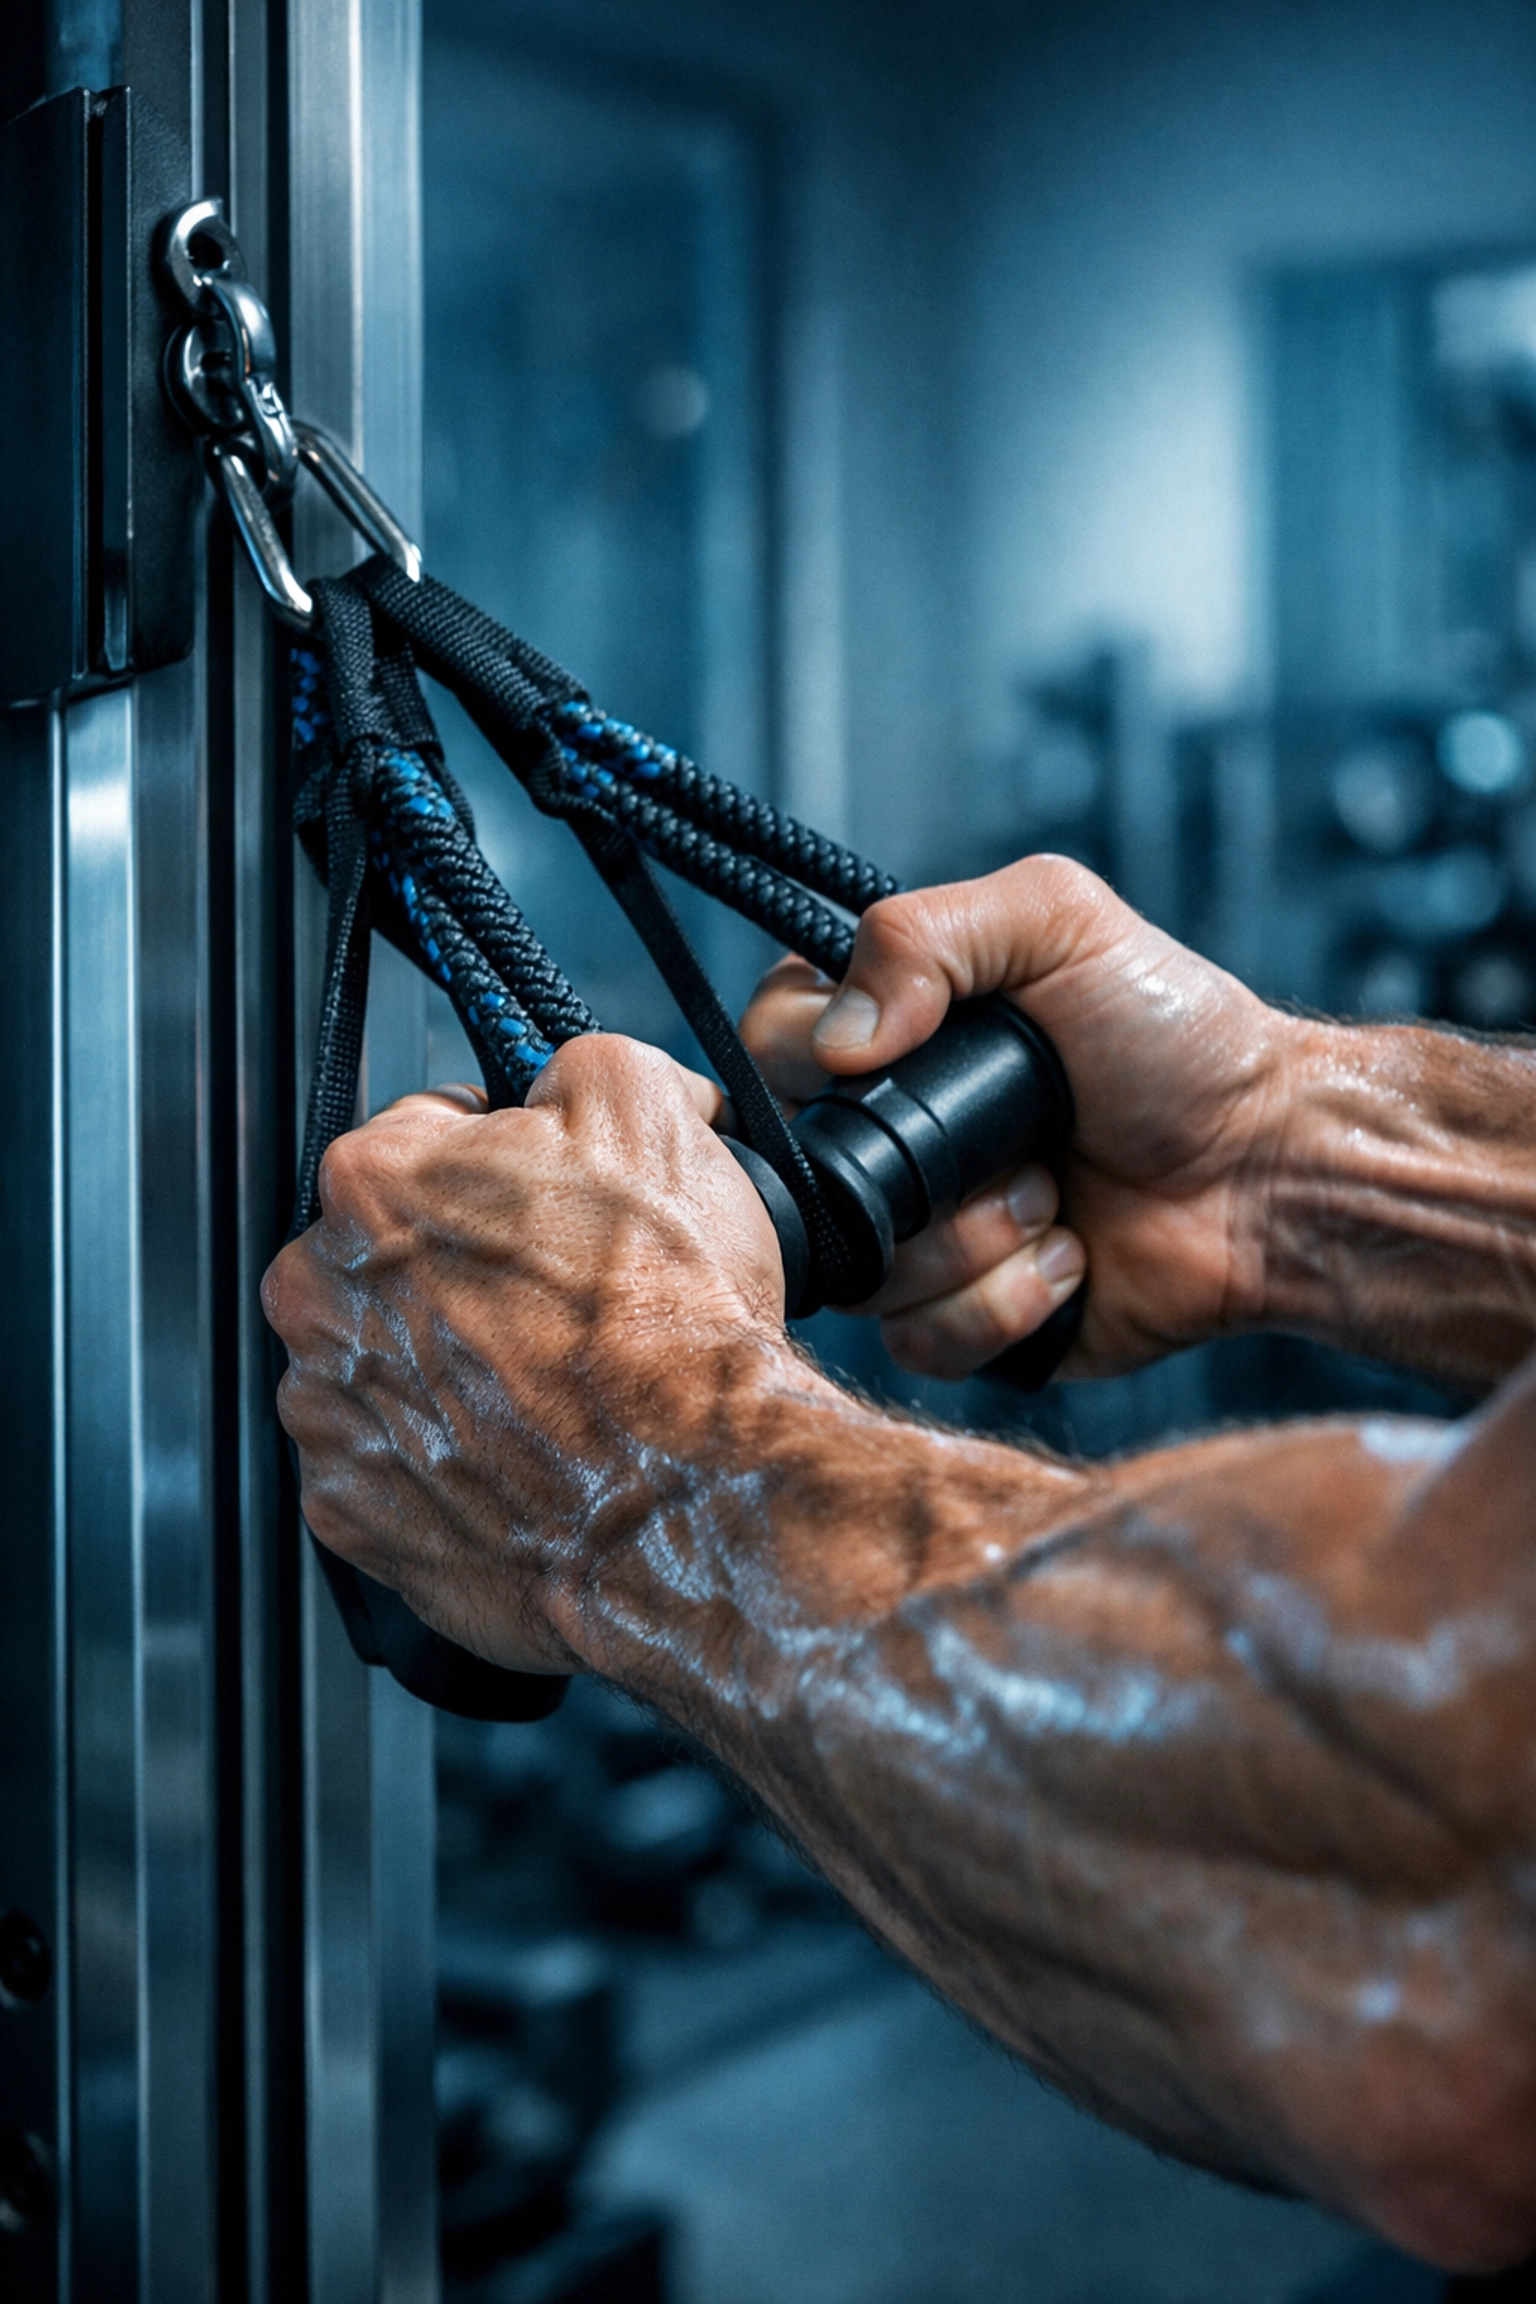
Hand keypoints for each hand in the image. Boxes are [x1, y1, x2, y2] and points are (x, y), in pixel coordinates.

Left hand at [261, 1040, 799, 1671]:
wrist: (692, 1503)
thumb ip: (582, 1064)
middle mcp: (321, 1295)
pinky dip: (442, 1458)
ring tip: (548, 1384)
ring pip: (384, 1361)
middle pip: (390, 1252)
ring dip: (448, 1364)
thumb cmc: (668, 1326)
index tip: (552, 1197)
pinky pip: (386, 1464)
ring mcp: (329, 1414)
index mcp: (374, 1183)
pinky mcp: (349, 1513)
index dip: (509, 1156)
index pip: (428, 1131)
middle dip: (466, 1265)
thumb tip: (571, 1076)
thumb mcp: (656, 1114)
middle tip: (561, 1297)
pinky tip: (518, 1451)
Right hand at [741, 855, 1295, 1378]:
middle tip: (1022, 1146)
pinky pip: (916, 1343)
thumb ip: (925, 933)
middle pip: (797, 1178)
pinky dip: (1003, 1304)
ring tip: (1057, 1201)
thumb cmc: (1179, 1039)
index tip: (894, 1061)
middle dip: (913, 1171)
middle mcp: (891, 1139)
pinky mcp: (966, 1323)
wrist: (1274, 1172)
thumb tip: (837, 1036)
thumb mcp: (1060, 922)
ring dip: (972, 1241)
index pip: (768, 1046)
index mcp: (894, 1037)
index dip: (807, 1061)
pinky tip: (1071, 1261)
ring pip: (858, 1274)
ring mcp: (922, 1237)